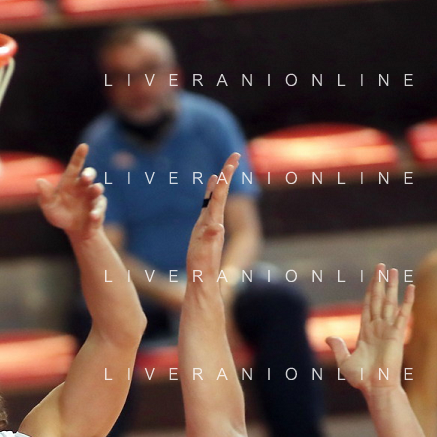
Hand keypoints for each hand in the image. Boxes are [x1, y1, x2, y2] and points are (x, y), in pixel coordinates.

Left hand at [37, 144, 105, 238]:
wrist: (74, 230)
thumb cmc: (60, 214)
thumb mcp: (49, 206)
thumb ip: (45, 195)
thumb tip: (39, 181)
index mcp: (70, 182)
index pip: (74, 167)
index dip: (79, 156)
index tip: (84, 146)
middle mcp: (83, 187)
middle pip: (89, 175)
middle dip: (89, 174)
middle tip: (86, 177)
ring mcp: (92, 197)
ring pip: (97, 189)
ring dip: (96, 189)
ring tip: (95, 190)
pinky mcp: (99, 208)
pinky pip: (99, 208)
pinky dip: (97, 212)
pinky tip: (93, 217)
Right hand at [184, 153, 240, 294]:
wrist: (202, 280)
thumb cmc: (202, 266)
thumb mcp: (206, 250)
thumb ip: (210, 236)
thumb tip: (215, 225)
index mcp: (214, 222)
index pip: (220, 194)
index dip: (225, 176)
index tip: (233, 159)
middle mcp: (213, 222)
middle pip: (220, 193)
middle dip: (226, 174)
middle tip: (234, 156)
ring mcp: (209, 226)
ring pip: (214, 201)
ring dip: (218, 185)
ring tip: (220, 173)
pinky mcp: (205, 232)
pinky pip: (208, 210)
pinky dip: (210, 199)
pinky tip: (210, 194)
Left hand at [326, 264, 412, 391]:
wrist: (375, 387)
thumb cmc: (361, 378)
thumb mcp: (344, 361)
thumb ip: (338, 347)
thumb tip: (330, 337)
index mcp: (366, 331)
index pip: (368, 305)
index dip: (370, 291)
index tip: (373, 277)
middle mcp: (378, 327)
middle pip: (379, 299)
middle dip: (380, 282)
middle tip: (382, 266)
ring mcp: (388, 329)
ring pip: (390, 303)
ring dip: (392, 287)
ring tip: (394, 271)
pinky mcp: (397, 334)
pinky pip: (403, 314)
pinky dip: (407, 301)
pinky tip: (411, 288)